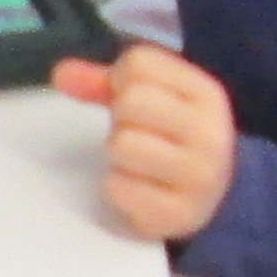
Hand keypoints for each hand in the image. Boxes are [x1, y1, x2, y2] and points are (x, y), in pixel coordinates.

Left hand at [55, 43, 239, 244]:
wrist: (215, 201)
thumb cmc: (173, 141)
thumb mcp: (152, 101)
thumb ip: (104, 82)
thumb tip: (61, 73)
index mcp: (206, 95)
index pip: (139, 63)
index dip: (121, 80)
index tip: (136, 101)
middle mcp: (210, 132)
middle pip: (131, 101)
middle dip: (121, 118)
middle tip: (138, 134)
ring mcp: (199, 176)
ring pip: (122, 144)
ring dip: (118, 155)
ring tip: (139, 162)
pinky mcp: (178, 214)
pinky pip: (118, 186)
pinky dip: (119, 188)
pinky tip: (141, 189)